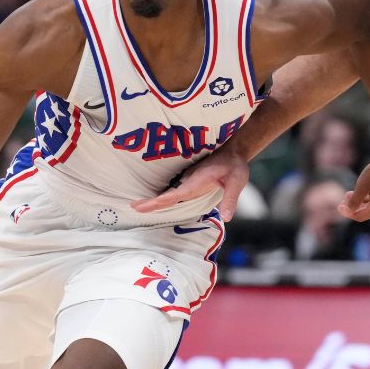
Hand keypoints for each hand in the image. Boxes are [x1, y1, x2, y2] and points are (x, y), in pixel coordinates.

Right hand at [131, 148, 249, 220]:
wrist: (233, 150)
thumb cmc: (235, 165)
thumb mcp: (237, 181)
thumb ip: (230, 199)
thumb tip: (226, 218)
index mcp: (196, 181)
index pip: (174, 194)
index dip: (158, 201)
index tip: (141, 205)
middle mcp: (189, 181)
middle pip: (166, 194)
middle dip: (150, 201)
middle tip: (133, 207)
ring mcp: (188, 181)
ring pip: (169, 192)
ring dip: (154, 199)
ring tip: (137, 206)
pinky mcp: (191, 181)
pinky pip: (174, 190)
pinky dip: (163, 196)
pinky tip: (156, 202)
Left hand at [338, 157, 369, 221]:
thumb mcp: (362, 186)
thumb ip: (354, 201)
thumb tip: (349, 210)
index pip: (359, 216)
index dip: (347, 212)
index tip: (338, 205)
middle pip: (368, 211)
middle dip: (355, 204)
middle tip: (346, 194)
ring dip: (364, 199)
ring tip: (356, 188)